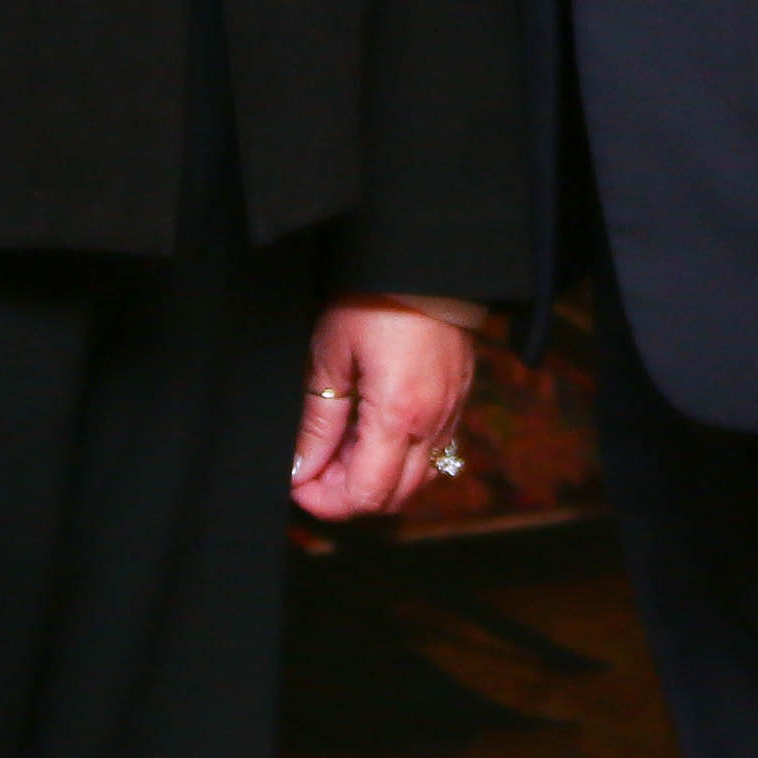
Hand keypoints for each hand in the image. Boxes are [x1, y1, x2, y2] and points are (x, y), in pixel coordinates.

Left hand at [292, 299, 478, 521]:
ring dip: (376, 476)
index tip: (298, 484)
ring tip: (341, 446)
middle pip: (394, 496)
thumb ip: (318, 421)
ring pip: (417, 478)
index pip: (366, 493)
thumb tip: (301, 469)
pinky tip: (372, 429)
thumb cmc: (373, 297)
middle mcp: (434, 422)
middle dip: (348, 494)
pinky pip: (433, 449)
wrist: (426, 256)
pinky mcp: (459, 395)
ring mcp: (452, 410)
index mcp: (400, 415)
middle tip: (314, 467)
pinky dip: (401, 455)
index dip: (326, 502)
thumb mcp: (331, 355)